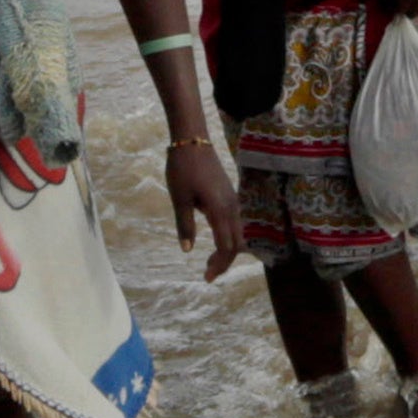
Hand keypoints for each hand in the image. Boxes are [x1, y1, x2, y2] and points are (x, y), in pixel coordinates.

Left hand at [163, 128, 245, 278]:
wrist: (192, 140)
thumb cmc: (182, 168)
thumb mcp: (180, 198)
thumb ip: (185, 225)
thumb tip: (187, 250)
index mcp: (220, 210)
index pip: (226, 245)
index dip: (219, 264)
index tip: (207, 277)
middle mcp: (231, 207)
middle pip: (236, 243)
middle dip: (225, 261)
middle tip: (208, 274)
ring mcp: (233, 200)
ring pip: (238, 233)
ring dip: (227, 250)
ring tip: (211, 262)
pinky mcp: (229, 195)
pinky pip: (235, 223)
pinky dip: (229, 237)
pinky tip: (217, 241)